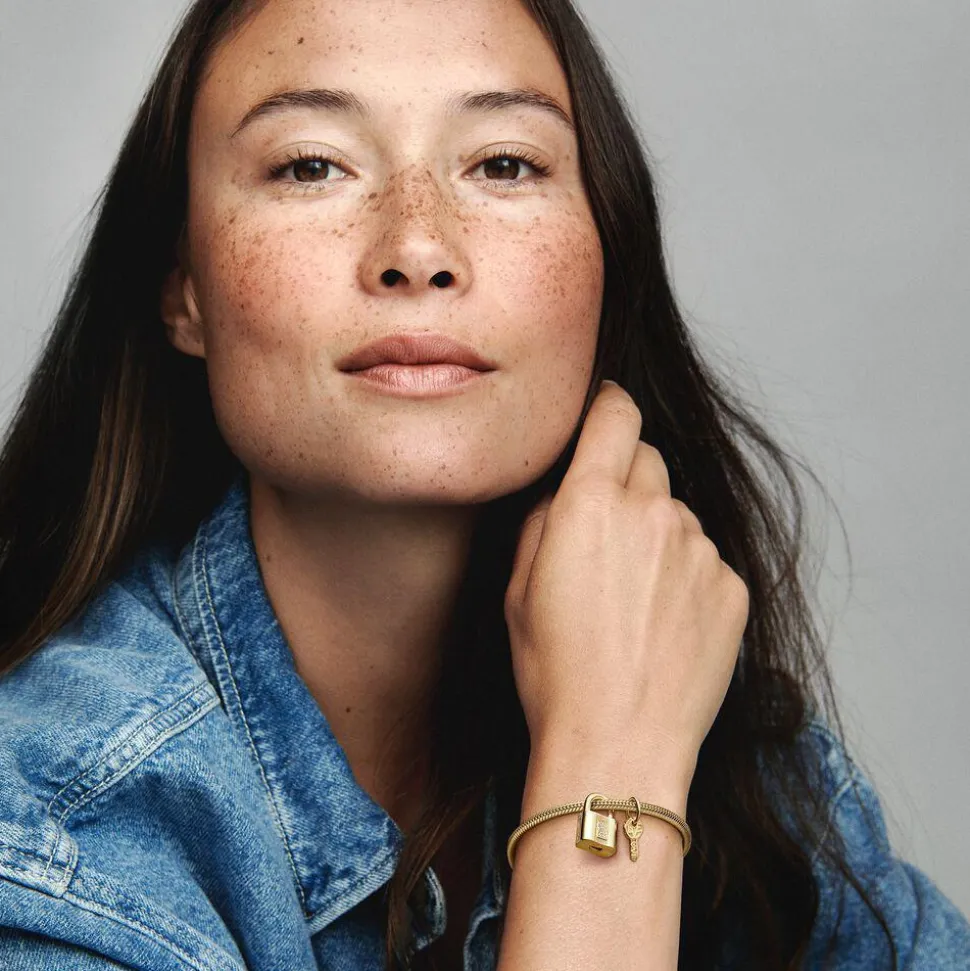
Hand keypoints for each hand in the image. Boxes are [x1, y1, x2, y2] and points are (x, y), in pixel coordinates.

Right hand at [504, 380, 749, 783]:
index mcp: (590, 504)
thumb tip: (564, 488)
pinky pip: (705, 559)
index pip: (615, 414)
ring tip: (633, 599)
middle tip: (604, 535)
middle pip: (648, 459)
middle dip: (625, 480)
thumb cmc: (554, 673)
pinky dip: (685, 576)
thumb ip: (542, 519)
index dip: (609, 405)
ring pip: (676, 514)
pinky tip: (663, 624)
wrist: (620, 745)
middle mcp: (653, 512)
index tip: (606, 411)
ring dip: (656, 535)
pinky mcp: (732, 588)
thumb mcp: (516, 589)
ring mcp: (700, 550)